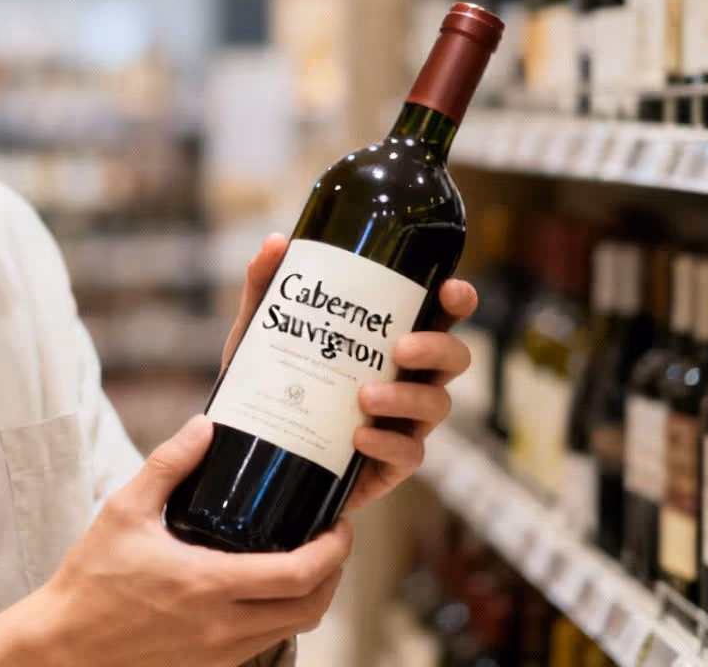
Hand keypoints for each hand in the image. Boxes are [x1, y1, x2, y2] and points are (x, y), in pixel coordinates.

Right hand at [0, 416, 350, 666]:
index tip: (341, 524)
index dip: (334, 550)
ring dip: (311, 596)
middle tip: (332, 539)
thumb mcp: (124, 511)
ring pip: (293, 629)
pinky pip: (263, 642)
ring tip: (305, 560)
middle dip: (334, 573)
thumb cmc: (91, 580)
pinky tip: (264, 588)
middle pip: (311, 608)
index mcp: (208, 586)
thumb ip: (168, 465)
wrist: (63, 644)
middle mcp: (222, 627)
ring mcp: (218, 654)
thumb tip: (204, 426)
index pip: (299, 575)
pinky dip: (279, 616)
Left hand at [220, 234, 477, 516]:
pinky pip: (409, 455)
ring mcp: (402, 423)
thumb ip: (266, 288)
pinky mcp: (388, 465)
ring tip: (365, 397)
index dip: (457, 301)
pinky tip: (360, 438)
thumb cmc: (270, 385)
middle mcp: (406, 378)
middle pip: (453, 359)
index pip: (439, 316)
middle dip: (438, 348)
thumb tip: (275, 242)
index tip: (451, 290)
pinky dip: (388, 445)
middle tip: (400, 347)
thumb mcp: (258, 335)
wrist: (250, 452)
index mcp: (388, 341)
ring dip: (407, 397)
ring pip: (437, 405)